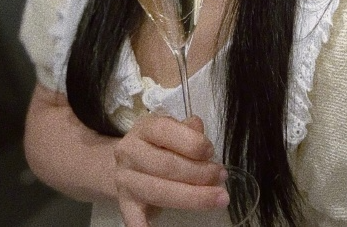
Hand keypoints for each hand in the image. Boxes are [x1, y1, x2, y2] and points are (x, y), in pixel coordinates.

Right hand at [113, 114, 228, 226]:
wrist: (127, 161)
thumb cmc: (157, 143)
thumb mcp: (171, 128)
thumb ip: (187, 130)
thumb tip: (201, 135)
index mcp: (145, 128)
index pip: (167, 131)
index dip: (193, 143)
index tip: (211, 152)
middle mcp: (130, 152)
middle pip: (166, 165)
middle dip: (199, 173)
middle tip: (222, 177)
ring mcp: (126, 180)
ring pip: (159, 192)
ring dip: (193, 197)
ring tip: (218, 198)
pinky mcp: (125, 203)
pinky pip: (134, 218)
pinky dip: (146, 226)